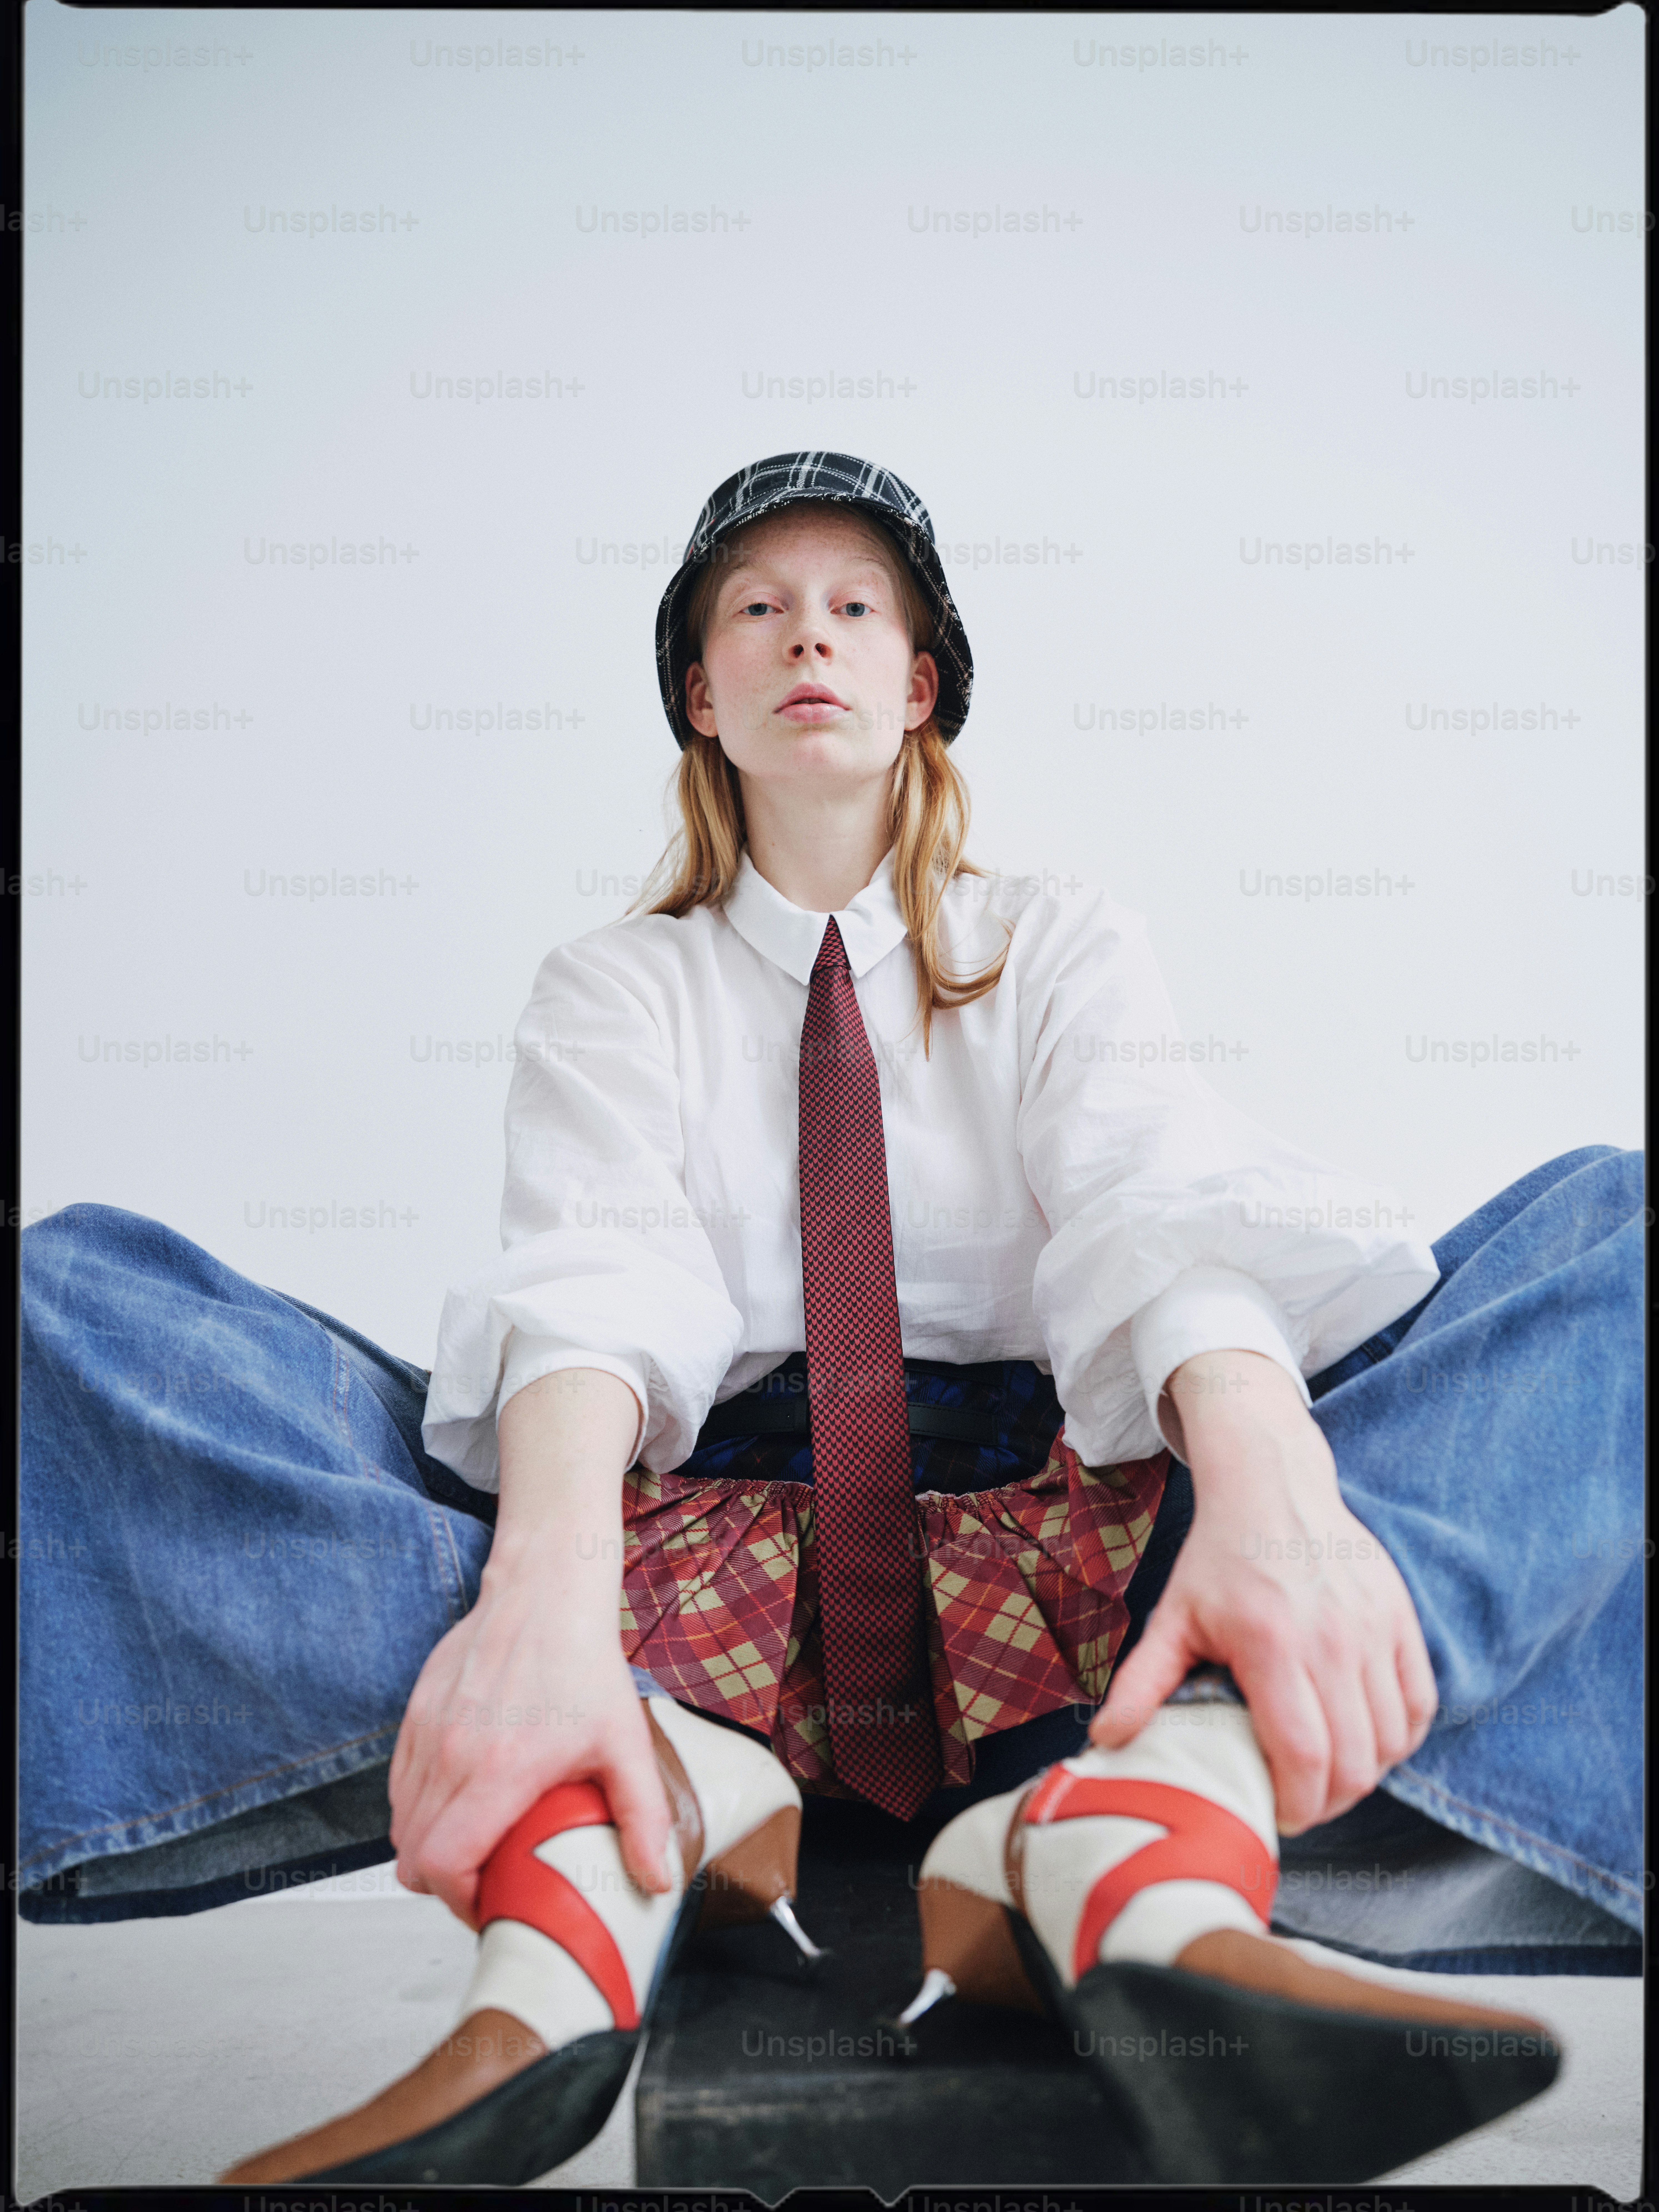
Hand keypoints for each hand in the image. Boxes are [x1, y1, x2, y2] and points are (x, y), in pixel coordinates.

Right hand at [387, 1567, 671, 1928]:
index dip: (461, 1902)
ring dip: (429, 1848)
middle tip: (485, 1884)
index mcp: (500, 1770)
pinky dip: (418, 1809)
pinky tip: (458, 1804)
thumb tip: (655, 1881)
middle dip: (444, 1885)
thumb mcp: (626, 1744)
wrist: (544, 1594)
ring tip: (473, 1847)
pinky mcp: (414, 1715)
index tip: (492, 1906)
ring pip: (400, 1825)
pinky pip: (398, 1787)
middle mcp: (452, 1755)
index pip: (444, 1865)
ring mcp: (427, 1733)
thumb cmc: (584, 1666)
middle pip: (412, 1857)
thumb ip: (642, 1816)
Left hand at [1091, 1349, 1437, 1832]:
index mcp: (1272, 1645)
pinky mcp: (1400, 1617)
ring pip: (1393, 1741)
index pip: (1304, 1759)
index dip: (1296, 1806)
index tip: (1274, 1814)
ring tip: (1330, 1775)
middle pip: (1354, 1763)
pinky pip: (1421, 1704)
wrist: (1272, 1487)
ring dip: (1365, 1774)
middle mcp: (1332, 1640)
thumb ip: (1142, 1683)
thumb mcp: (1173, 1617)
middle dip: (1328, 1803)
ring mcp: (1375, 1628)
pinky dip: (1401, 1737)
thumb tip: (1105, 1740)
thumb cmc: (1220, 1560)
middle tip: (1300, 1802)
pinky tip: (1368, 1741)